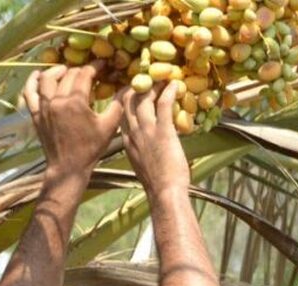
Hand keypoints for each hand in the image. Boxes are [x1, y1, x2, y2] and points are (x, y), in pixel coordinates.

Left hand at [23, 61, 122, 187]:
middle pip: (68, 74)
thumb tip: (125, 88)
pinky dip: (32, 81)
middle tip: (89, 72)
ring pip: (47, 78)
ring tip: (66, 71)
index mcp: (76, 102)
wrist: (68, 167)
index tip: (102, 64)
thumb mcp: (109, 127)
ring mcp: (44, 106)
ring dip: (57, 71)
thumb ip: (118, 105)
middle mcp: (57, 100)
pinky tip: (38, 75)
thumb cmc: (90, 148)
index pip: (85, 74)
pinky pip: (30, 92)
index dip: (95, 67)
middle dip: (80, 70)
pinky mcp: (35, 114)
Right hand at [120, 83, 190, 201]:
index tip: (135, 92)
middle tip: (148, 80)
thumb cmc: (158, 184)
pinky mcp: (162, 131)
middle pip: (128, 102)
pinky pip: (163, 104)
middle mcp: (133, 133)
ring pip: (144, 99)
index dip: (127, 101)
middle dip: (137, 87)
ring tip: (162, 80)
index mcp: (126, 142)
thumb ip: (141, 152)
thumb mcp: (142, 165)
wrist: (164, 192)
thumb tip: (149, 147)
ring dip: (153, 87)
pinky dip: (169, 92)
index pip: (122, 115)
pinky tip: (175, 85)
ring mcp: (147, 131)